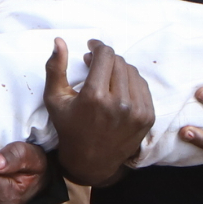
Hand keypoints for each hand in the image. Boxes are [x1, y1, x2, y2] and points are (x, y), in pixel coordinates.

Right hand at [46, 37, 152, 187]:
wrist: (91, 162)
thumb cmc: (69, 129)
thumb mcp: (55, 99)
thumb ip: (55, 68)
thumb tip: (59, 41)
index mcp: (94, 97)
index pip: (105, 55)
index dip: (97, 47)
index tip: (91, 48)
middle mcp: (118, 103)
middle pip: (119, 62)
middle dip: (106, 59)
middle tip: (95, 64)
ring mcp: (136, 111)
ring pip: (132, 72)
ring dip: (119, 69)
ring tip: (107, 77)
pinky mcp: (148, 117)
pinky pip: (143, 86)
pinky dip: (131, 82)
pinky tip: (119, 88)